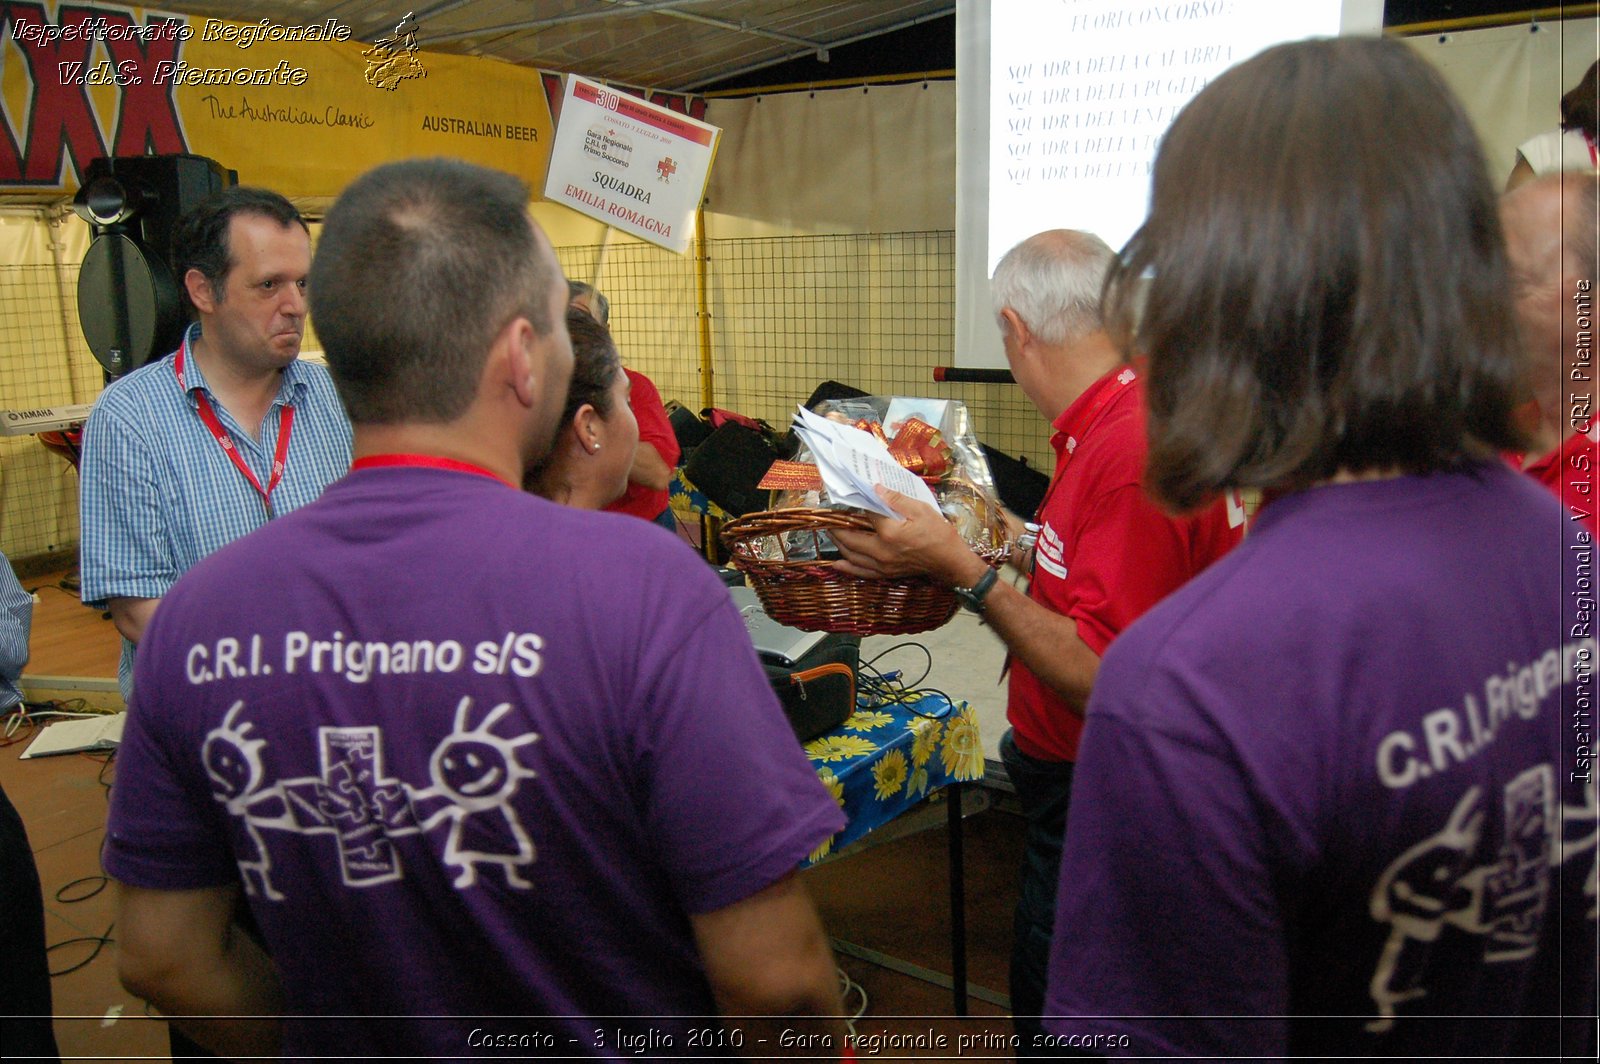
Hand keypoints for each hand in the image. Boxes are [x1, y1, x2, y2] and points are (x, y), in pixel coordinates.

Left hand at [830, 485, 989, 586]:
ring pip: (851, 555)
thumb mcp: (920, 510)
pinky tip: (837, 563)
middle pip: (850, 538)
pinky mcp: (885, 573)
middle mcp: (881, 551)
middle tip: (829, 518)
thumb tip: (875, 489)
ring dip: (839, 544)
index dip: (857, 504)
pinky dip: (847, 567)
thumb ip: (896, 499)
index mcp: (889, 533)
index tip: (851, 496)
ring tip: (831, 533)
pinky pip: (861, 572)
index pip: (865, 515)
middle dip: (837, 527)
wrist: (949, 561)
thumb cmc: (938, 533)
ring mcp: (882, 565)